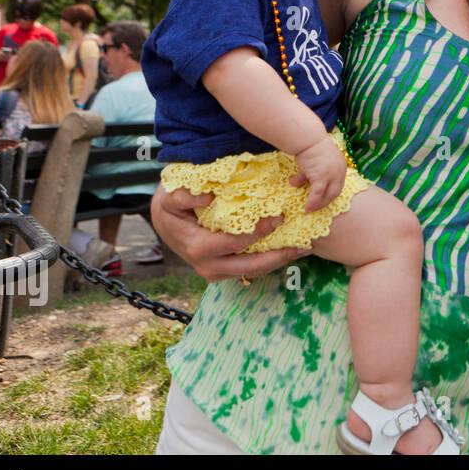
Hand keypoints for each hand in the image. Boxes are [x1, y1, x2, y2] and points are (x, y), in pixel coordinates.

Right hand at [150, 185, 305, 282]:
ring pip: (253, 272)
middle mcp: (207, 266)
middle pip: (250, 267)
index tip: (279, 218)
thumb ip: (183, 197)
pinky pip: (250, 270)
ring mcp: (216, 273)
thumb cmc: (173, 206)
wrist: (166, 224)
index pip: (234, 243)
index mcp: (197, 248)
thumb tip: (206, 198)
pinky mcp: (223, 273)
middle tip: (302, 244)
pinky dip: (270, 261)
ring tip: (303, 249)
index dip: (258, 233)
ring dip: (278, 262)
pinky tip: (288, 249)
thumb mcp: (171, 196)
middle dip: (278, 256)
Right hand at [288, 134, 345, 213]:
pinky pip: (317, 193)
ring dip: (319, 204)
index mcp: (341, 166)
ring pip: (327, 195)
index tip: (322, 200)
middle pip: (335, 192)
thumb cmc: (308, 147)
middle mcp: (339, 171)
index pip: (338, 184)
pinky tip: (307, 208)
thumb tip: (294, 183)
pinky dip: (312, 202)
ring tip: (310, 209)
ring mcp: (332, 175)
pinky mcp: (322, 177)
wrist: (308, 139)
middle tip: (316, 207)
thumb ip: (306, 174)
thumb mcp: (311, 163)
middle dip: (325, 202)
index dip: (330, 194)